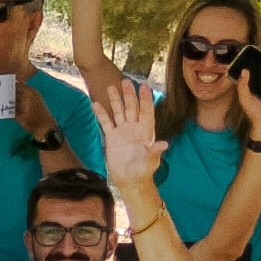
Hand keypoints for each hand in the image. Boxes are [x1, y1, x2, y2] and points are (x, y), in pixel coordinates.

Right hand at [90, 69, 164, 191]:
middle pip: (131, 107)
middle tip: (126, 81)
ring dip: (115, 100)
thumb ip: (155, 151)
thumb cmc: (144, 170)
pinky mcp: (112, 137)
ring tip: (111, 87)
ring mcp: (122, 131)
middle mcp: (134, 128)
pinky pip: (106, 123)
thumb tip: (164, 144)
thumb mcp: (151, 160)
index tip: (144, 86)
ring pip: (118, 112)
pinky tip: (96, 104)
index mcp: (146, 131)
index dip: (145, 99)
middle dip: (129, 94)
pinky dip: (101, 114)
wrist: (130, 179)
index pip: (146, 111)